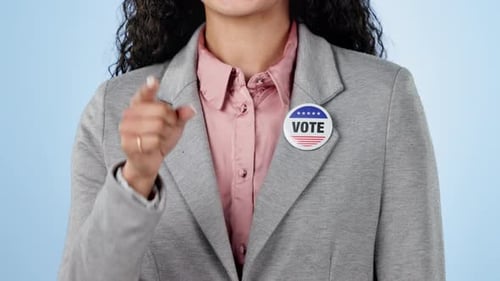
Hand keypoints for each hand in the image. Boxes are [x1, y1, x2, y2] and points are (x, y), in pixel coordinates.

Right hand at [119, 76, 195, 197]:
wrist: (147, 161)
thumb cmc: (159, 138)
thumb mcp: (173, 125)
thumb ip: (181, 115)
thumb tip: (191, 109)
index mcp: (139, 104)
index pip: (144, 93)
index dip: (149, 87)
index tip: (154, 81)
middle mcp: (129, 113)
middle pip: (161, 111)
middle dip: (171, 122)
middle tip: (167, 130)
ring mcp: (126, 128)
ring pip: (158, 126)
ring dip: (165, 135)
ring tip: (160, 138)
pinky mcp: (127, 143)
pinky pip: (153, 140)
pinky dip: (159, 145)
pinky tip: (155, 147)